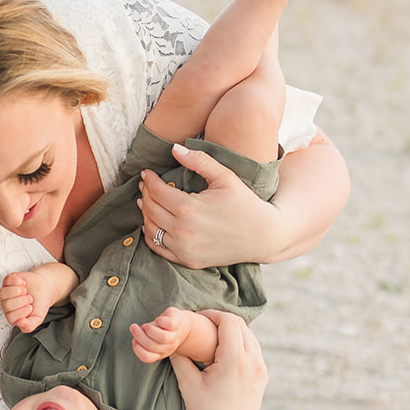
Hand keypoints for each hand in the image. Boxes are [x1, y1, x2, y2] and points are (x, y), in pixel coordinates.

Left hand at [0, 270, 56, 332]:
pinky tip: (23, 283)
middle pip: (7, 305)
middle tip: (30, 299)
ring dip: (17, 291)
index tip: (31, 308)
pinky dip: (17, 281)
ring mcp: (5, 293)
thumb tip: (20, 324)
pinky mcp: (7, 281)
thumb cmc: (39, 304)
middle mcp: (6, 306)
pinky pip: (7, 281)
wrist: (44, 289)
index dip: (22, 312)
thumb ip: (29, 326)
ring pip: (3, 293)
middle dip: (21, 301)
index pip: (11, 317)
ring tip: (25, 291)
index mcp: (12, 317)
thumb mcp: (37, 319)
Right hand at [130, 307, 190, 364]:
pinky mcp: (177, 323)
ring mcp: (174, 336)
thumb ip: (143, 340)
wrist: (181, 325)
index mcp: (160, 353)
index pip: (147, 358)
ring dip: (150, 330)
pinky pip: (169, 324)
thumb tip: (135, 336)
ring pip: (163, 338)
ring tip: (145, 325)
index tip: (133, 340)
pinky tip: (157, 319)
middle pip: (152, 345)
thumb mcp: (152, 339)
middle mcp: (168, 347)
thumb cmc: (162, 331)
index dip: (137, 349)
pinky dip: (160, 321)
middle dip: (139, 335)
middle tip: (133, 327)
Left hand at [139, 145, 279, 268]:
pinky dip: (151, 235)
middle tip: (146, 185)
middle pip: (150, 209)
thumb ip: (199, 160)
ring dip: (146, 214)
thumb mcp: (225, 176)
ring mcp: (185, 249)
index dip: (149, 180)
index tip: (147, 173)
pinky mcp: (188, 261)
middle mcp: (183, 231)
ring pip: (151, 229)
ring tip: (147, 201)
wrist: (263, 236)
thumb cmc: (245, 203)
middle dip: (145, 194)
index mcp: (189, 208)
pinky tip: (153, 224)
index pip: (157, 191)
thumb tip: (174, 148)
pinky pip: (158, 248)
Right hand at [170, 310, 266, 409]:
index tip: (198, 316)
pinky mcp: (263, 379)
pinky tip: (226, 350)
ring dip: (233, 331)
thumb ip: (181, 356)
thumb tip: (172, 337)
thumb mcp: (188, 383)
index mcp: (235, 361)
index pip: (228, 321)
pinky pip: (254, 351)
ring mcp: (261, 371)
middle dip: (222, 320)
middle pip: (241, 325)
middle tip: (204, 323)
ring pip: (250, 337)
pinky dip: (241, 344)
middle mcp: (253, 363)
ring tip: (214, 335)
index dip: (212, 314)